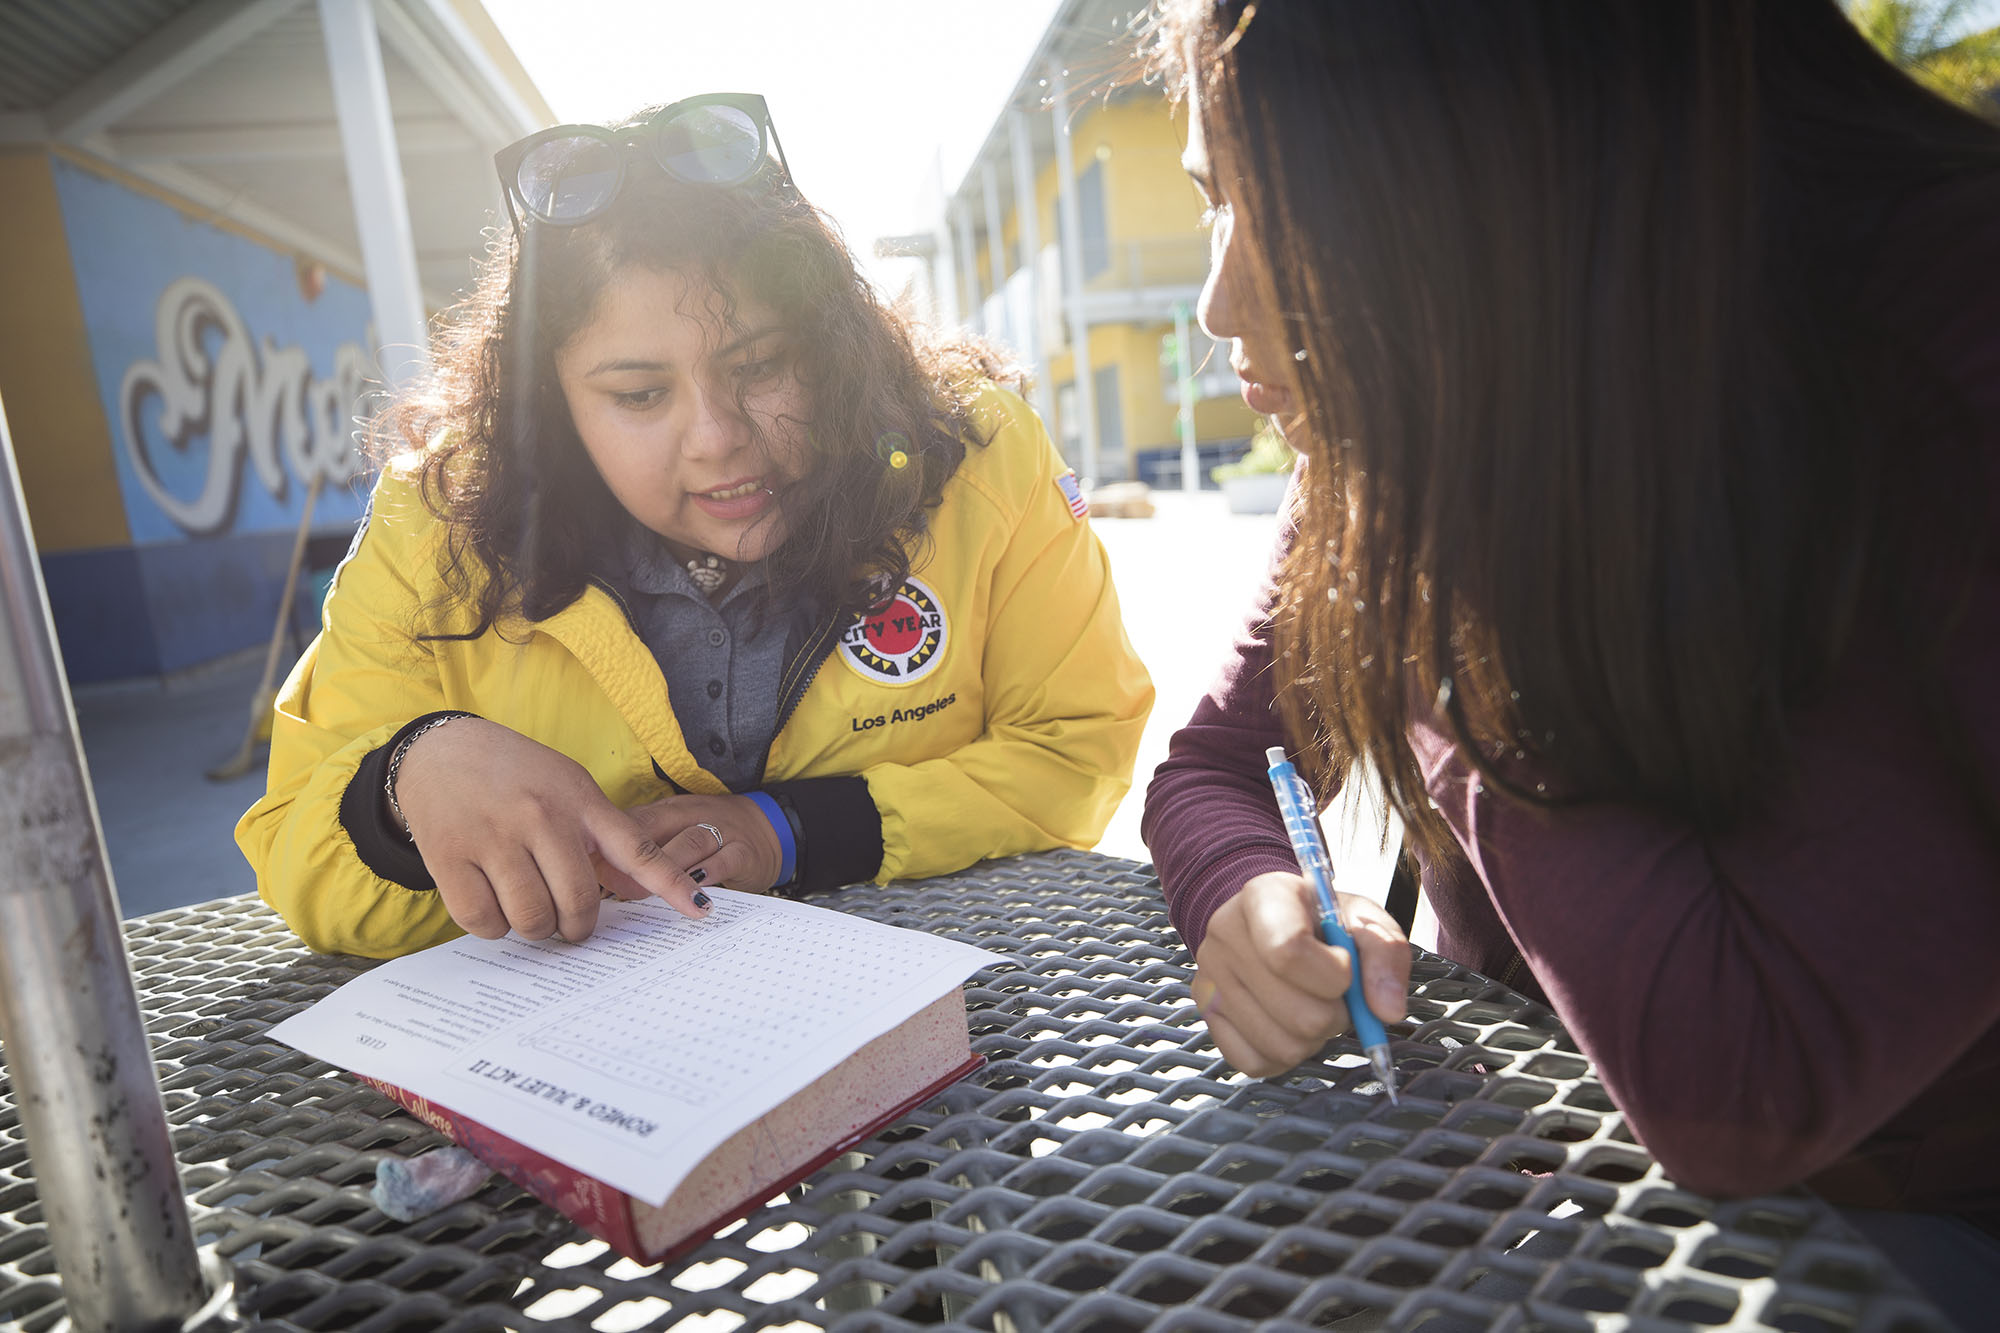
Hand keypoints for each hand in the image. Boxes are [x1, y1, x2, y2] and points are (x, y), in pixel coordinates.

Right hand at [391, 717, 709, 941]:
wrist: (440, 749)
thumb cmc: (514, 774)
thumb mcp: (568, 786)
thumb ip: (600, 832)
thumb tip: (635, 886)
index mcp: (580, 801)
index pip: (637, 849)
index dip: (672, 885)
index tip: (702, 911)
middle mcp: (541, 817)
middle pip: (579, 903)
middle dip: (576, 927)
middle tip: (568, 923)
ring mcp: (494, 836)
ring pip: (531, 918)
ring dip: (533, 928)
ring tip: (526, 907)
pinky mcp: (449, 855)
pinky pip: (484, 921)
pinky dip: (493, 927)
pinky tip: (493, 904)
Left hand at [612, 793, 785, 894]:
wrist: (770, 830)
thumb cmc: (708, 840)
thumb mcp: (674, 838)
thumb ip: (638, 856)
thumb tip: (596, 882)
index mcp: (668, 810)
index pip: (633, 821)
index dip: (609, 844)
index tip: (589, 868)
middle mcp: (693, 814)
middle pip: (657, 828)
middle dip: (631, 856)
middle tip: (610, 884)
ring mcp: (721, 830)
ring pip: (690, 841)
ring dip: (665, 868)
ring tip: (644, 892)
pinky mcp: (745, 851)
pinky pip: (724, 861)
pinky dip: (706, 875)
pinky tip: (692, 892)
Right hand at [1191, 871, 1411, 1076]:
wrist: (1273, 920)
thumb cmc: (1321, 920)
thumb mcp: (1362, 918)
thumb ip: (1386, 954)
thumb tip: (1387, 1011)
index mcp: (1264, 897)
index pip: (1288, 951)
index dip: (1332, 977)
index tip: (1346, 971)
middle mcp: (1226, 934)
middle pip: (1296, 1013)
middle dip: (1335, 1015)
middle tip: (1336, 996)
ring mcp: (1211, 977)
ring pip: (1282, 1046)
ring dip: (1313, 1039)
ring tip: (1312, 1006)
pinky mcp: (1208, 1013)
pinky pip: (1256, 1063)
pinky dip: (1284, 1056)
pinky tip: (1289, 1025)